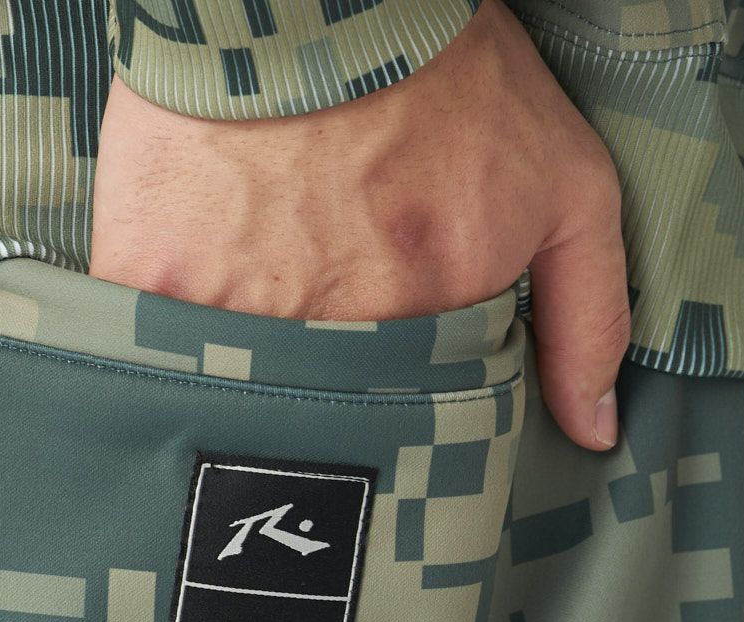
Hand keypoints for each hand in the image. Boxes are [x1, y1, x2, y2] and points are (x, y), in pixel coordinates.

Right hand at [89, 0, 629, 449]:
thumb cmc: (442, 69)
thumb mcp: (563, 184)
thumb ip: (587, 315)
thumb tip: (592, 430)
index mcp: (432, 324)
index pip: (418, 422)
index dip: (407, 391)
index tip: (396, 351)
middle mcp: (335, 335)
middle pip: (328, 415)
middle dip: (331, 380)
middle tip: (327, 287)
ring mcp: (234, 315)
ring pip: (241, 392)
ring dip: (254, 352)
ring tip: (269, 266)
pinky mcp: (151, 281)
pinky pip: (157, 347)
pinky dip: (172, 329)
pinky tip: (198, 270)